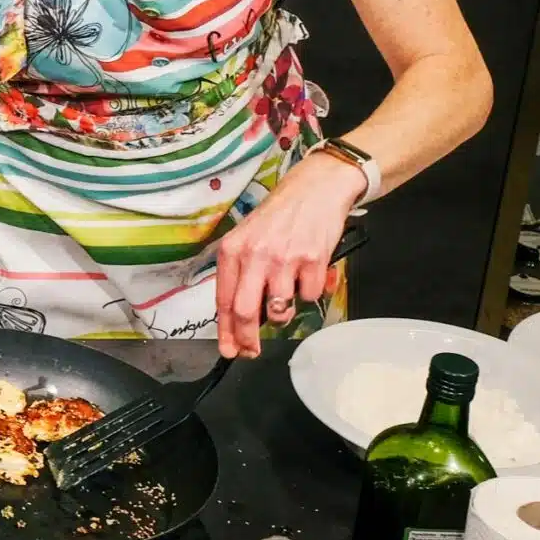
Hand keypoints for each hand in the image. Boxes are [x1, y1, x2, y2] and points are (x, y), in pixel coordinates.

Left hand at [213, 151, 364, 357]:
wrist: (315, 189)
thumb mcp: (248, 238)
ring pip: (281, 309)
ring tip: (289, 291)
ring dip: (286, 311)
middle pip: (245, 312)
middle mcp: (255, 256)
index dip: (226, 331)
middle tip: (252, 350)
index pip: (223, 300)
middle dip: (248, 339)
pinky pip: (310, 296)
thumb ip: (241, 273)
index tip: (230, 350)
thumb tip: (239, 314)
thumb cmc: (280, 216)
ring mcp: (284, 259)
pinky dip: (311, 292)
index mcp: (233, 251)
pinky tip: (311, 274)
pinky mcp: (313, 260)